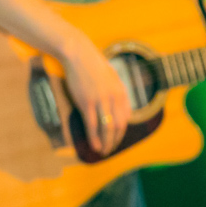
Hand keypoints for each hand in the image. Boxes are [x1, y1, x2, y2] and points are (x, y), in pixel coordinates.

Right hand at [60, 34, 130, 155]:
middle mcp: (114, 98)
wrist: (79, 54)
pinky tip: (94, 146)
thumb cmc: (92, 64)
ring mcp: (101, 101)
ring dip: (106, 143)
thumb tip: (116, 105)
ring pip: (107, 128)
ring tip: (103, 151)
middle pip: (119, 126)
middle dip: (115, 140)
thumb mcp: (110, 77)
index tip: (115, 138)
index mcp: (121, 92)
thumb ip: (115, 91)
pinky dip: (94, 137)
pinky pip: (93, 125)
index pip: (126, 118)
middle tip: (110, 149)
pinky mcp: (87, 102)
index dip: (121, 131)